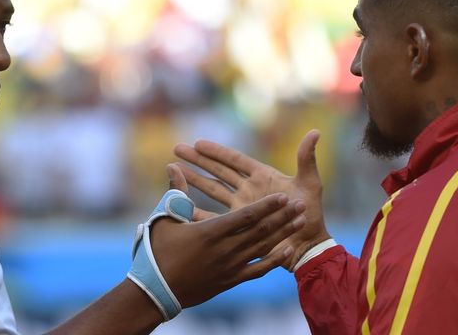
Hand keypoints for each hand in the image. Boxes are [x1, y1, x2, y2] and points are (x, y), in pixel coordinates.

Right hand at [148, 164, 305, 307]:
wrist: (155, 291)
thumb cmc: (157, 251)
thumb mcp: (164, 219)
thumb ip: (175, 192)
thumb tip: (172, 166)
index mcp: (210, 232)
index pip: (247, 216)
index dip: (267, 205)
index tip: (283, 196)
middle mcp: (225, 249)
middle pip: (261, 230)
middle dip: (283, 216)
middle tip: (302, 205)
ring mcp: (230, 266)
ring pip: (263, 247)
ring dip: (284, 233)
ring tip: (301, 221)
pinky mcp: (231, 281)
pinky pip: (258, 270)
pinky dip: (274, 259)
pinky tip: (287, 249)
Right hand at [173, 130, 330, 269]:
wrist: (309, 247)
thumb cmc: (312, 214)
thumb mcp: (310, 185)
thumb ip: (307, 159)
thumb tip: (315, 132)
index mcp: (262, 177)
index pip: (235, 160)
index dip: (217, 151)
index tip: (198, 142)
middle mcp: (248, 191)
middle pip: (219, 172)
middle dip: (198, 160)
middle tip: (178, 148)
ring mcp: (242, 209)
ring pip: (213, 191)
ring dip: (195, 181)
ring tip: (176, 170)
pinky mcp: (239, 228)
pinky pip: (216, 219)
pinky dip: (200, 212)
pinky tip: (184, 206)